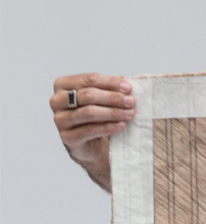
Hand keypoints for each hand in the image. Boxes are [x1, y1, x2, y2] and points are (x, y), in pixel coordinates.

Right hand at [50, 73, 134, 191]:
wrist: (89, 144)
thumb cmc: (95, 116)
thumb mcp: (101, 99)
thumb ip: (110, 89)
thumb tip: (126, 83)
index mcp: (63, 85)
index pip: (89, 79)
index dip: (110, 82)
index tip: (128, 87)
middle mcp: (56, 101)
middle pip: (88, 95)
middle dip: (113, 98)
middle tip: (131, 102)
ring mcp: (60, 120)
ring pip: (89, 112)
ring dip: (112, 112)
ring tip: (129, 114)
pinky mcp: (67, 137)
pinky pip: (89, 130)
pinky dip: (108, 127)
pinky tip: (121, 125)